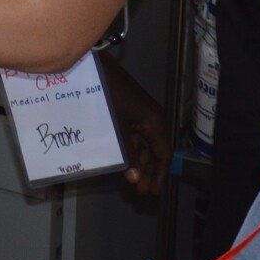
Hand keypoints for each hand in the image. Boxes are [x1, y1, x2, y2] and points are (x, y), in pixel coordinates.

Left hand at [99, 51, 170, 197]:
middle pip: (154, 151)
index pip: (163, 154)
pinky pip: (134, 136)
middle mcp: (152, 120)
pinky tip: (125, 162)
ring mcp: (141, 116)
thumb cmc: (108, 95)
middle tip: (142, 192)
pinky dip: (131, 150)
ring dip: (140, 162)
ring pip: (144, 145)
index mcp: (154, 122)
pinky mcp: (129, 113)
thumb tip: (135, 178)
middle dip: (149, 172)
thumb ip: (127, 154)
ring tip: (133, 181)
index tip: (153, 191)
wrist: (96, 68)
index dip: (159, 174)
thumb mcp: (118, 128)